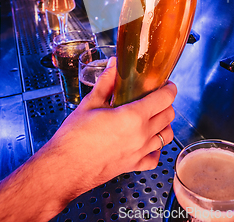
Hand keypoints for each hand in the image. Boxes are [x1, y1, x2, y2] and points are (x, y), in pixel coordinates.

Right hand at [47, 57, 176, 197]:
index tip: (166, 84)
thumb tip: (113, 65)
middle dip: (166, 103)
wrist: (64, 168)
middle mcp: (141, 135)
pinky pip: (155, 157)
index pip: (165, 98)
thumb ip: (106, 81)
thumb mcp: (90, 102)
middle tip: (156, 96)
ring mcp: (139, 152)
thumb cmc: (74, 138)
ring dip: (163, 124)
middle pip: (169, 115)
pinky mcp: (133, 166)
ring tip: (152, 116)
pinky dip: (156, 148)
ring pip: (167, 135)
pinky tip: (146, 140)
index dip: (169, 88)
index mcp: (133, 116)